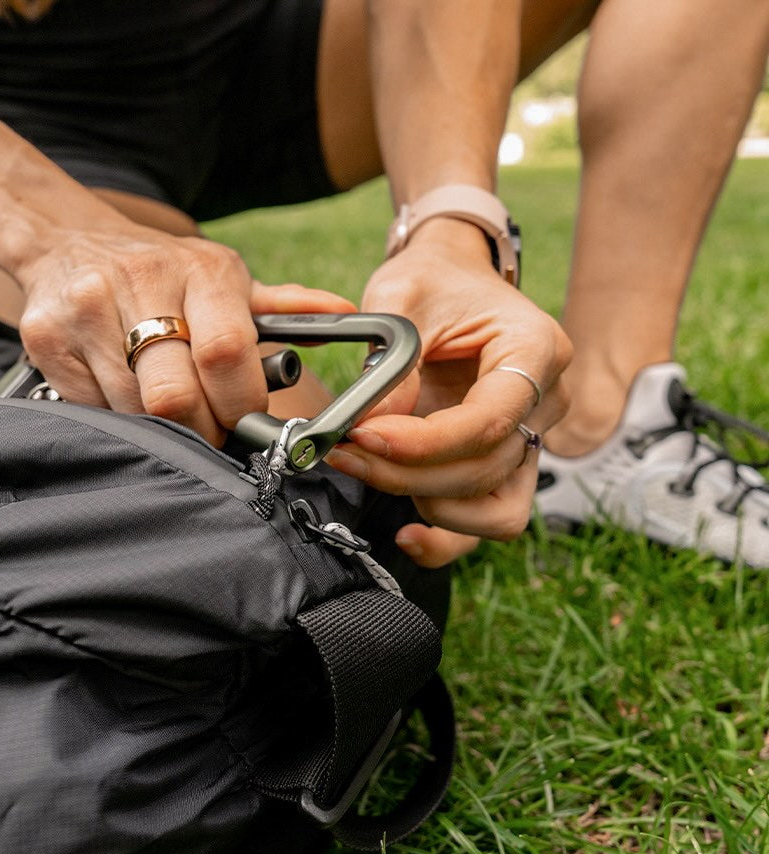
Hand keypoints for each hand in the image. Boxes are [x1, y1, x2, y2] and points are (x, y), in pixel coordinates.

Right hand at [13, 221, 352, 445]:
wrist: (67, 241)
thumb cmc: (161, 270)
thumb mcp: (222, 277)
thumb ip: (283, 307)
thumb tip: (343, 317)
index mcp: (200, 270)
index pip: (228, 354)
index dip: (240, 404)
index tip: (244, 423)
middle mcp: (140, 282)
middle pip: (176, 395)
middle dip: (201, 430)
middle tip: (209, 432)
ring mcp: (87, 310)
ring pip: (134, 410)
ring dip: (160, 427)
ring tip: (169, 410)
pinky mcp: (46, 339)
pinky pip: (94, 408)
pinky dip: (119, 417)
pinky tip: (125, 394)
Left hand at [327, 218, 571, 566]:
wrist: (452, 280)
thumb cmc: (433, 280)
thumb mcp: (402, 297)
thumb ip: (392, 362)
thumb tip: (370, 428)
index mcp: (536, 349)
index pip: (490, 419)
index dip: (424, 442)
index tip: (364, 435)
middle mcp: (546, 401)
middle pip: (485, 468)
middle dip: (407, 472)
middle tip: (345, 450)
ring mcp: (530, 438)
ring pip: (494, 507)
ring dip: (423, 502)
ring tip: (365, 469)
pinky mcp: (504, 464)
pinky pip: (488, 518)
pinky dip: (447, 536)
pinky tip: (405, 533)